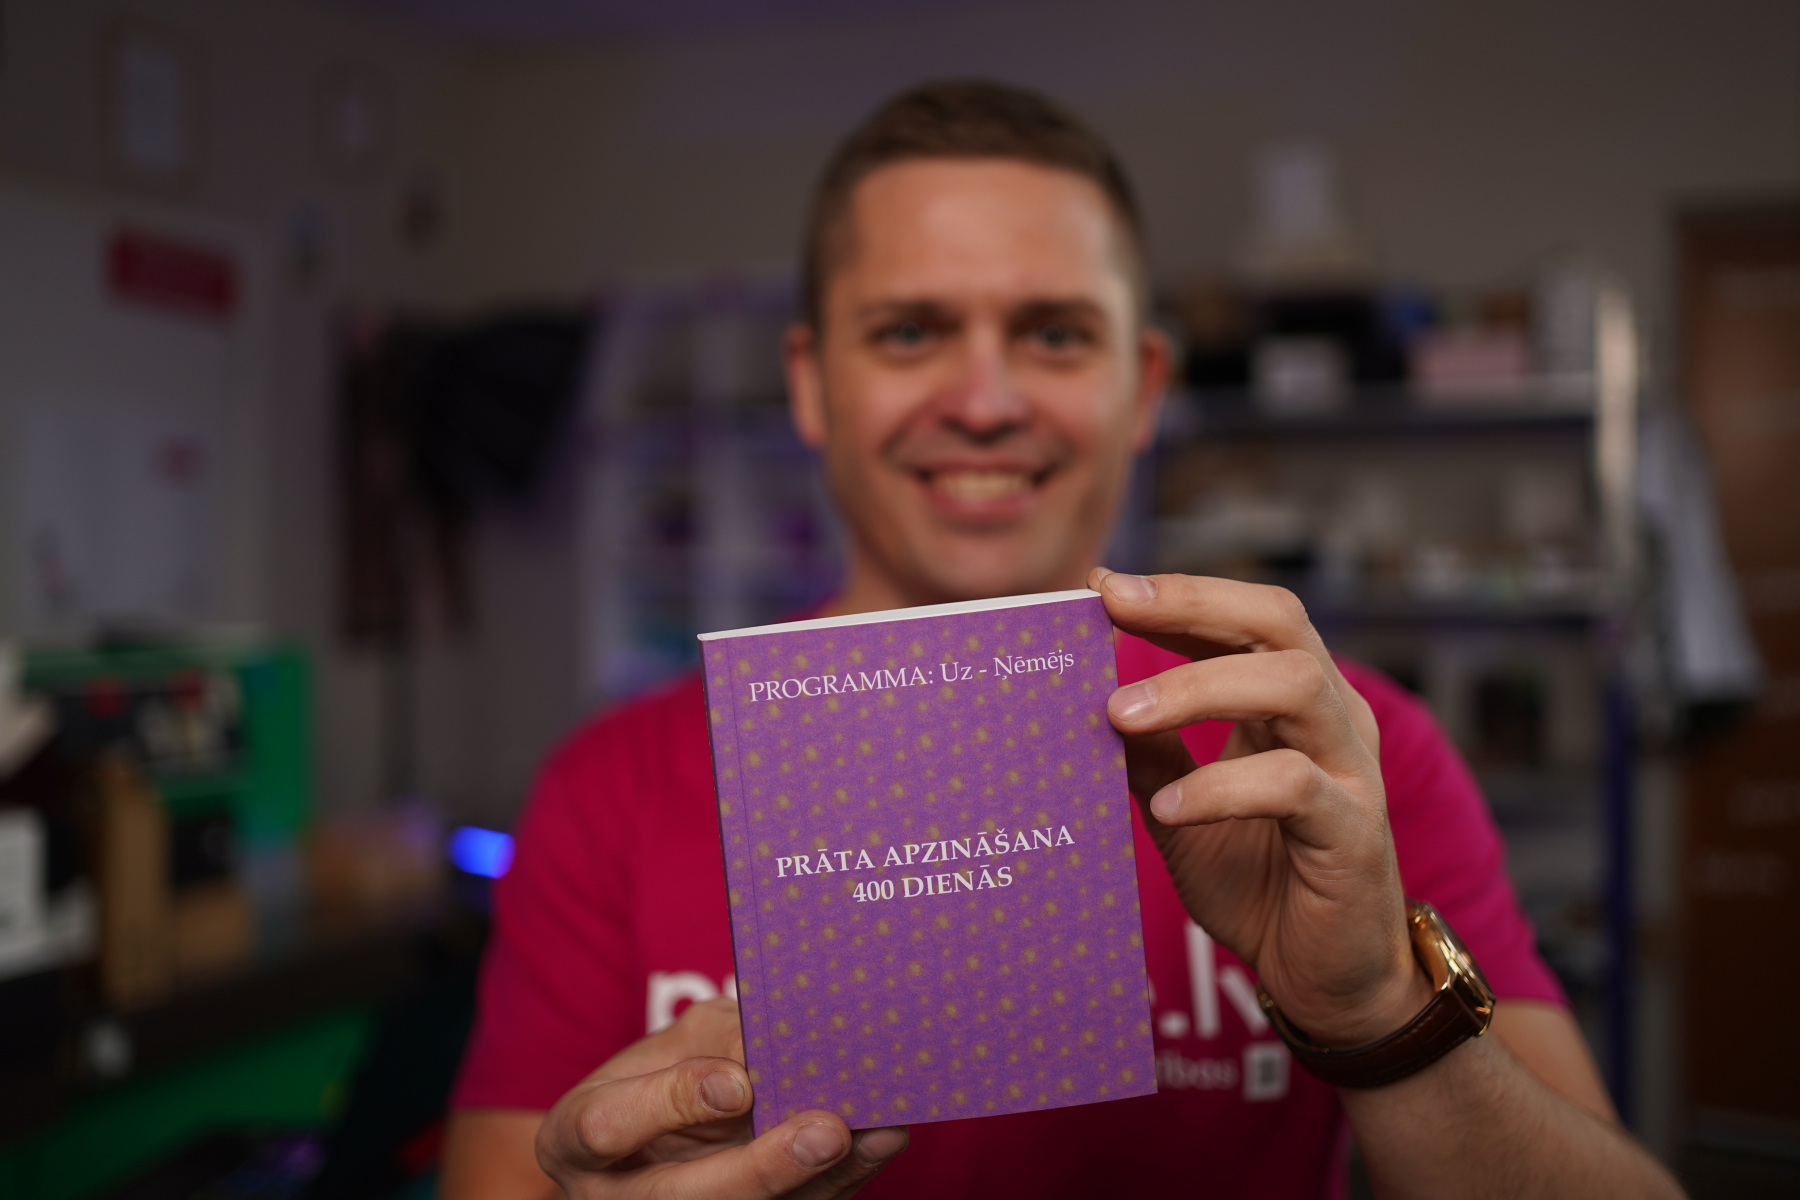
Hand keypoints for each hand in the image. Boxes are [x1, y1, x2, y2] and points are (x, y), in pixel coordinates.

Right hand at [536, 997, 907, 1197]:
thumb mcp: (663, 1046)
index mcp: (578, 1139)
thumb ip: (712, 1043)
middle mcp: (619, 1198)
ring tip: (876, 1133)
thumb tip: (782, 1042)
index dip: (673, 1102)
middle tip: (827, 1128)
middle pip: (687, 1197)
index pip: (610, 1126)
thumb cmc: (655, 1082)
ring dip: (822, 1179)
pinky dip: (840, 1180)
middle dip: (765, 1166)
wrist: (648, 1149)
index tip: (737, 1081)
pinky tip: (878, 1143)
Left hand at [1090, 568, 1432, 1047]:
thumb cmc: (1258, 882)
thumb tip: (1082, 696)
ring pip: (1293, 685)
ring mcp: (1351, 769)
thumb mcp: (1181, 808)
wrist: (1325, 979)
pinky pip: (1293, 786)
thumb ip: (1148, 753)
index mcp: (1291, 701)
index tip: (1100, 585)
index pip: (1243, 619)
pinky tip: (1167, 807)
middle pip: (1278, 621)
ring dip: (1198, 687)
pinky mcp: (1353, 831)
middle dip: (1193, 603)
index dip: (1177, 595)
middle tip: (1114, 605)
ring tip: (1119, 713)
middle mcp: (1331, 718)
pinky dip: (1221, 787)